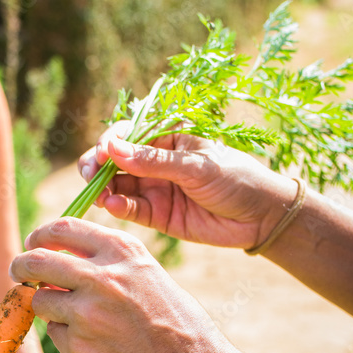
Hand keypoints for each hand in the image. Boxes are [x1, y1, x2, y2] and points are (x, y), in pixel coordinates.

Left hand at [9, 218, 231, 352]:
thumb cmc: (172, 319)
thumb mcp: (146, 273)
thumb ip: (106, 261)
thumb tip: (57, 254)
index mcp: (121, 252)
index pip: (62, 228)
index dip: (40, 236)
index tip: (33, 244)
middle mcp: (100, 278)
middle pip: (36, 262)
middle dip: (20, 266)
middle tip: (18, 272)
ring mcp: (86, 314)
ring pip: (41, 301)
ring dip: (49, 307)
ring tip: (80, 318)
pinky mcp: (78, 348)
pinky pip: (56, 334)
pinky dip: (67, 336)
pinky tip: (97, 343)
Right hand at [80, 123, 299, 249]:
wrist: (261, 217)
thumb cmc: (236, 178)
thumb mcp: (196, 166)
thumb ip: (154, 160)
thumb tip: (114, 148)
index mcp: (167, 139)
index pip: (129, 135)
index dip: (110, 143)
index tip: (102, 154)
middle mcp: (155, 162)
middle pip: (115, 161)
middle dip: (97, 166)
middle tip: (90, 175)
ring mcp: (154, 189)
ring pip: (117, 186)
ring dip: (103, 188)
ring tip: (100, 194)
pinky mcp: (156, 215)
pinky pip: (129, 209)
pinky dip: (117, 207)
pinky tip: (113, 205)